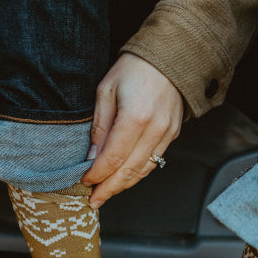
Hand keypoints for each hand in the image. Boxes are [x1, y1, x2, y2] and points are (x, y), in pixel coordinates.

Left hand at [82, 53, 182, 207]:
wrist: (170, 56)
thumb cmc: (135, 68)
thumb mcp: (106, 90)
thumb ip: (100, 125)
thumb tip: (92, 157)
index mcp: (136, 117)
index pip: (114, 158)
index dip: (98, 174)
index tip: (85, 181)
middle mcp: (155, 129)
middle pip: (129, 171)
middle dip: (109, 188)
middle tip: (93, 201)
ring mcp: (167, 133)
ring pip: (143, 170)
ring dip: (123, 185)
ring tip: (106, 194)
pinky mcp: (173, 134)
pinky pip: (154, 162)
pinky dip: (138, 174)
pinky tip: (124, 179)